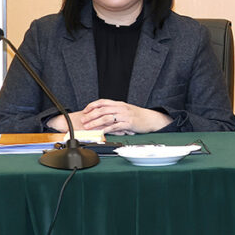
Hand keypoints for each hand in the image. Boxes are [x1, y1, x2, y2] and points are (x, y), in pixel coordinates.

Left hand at [49, 100, 170, 134]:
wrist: (151, 119)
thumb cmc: (138, 116)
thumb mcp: (125, 110)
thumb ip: (114, 112)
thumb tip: (102, 116)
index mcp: (119, 104)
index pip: (102, 102)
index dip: (92, 106)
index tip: (85, 111)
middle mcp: (121, 108)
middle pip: (102, 110)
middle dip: (91, 115)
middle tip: (83, 120)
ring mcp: (125, 115)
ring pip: (107, 118)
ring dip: (95, 123)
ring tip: (88, 127)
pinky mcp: (128, 124)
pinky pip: (115, 126)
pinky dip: (106, 129)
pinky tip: (100, 132)